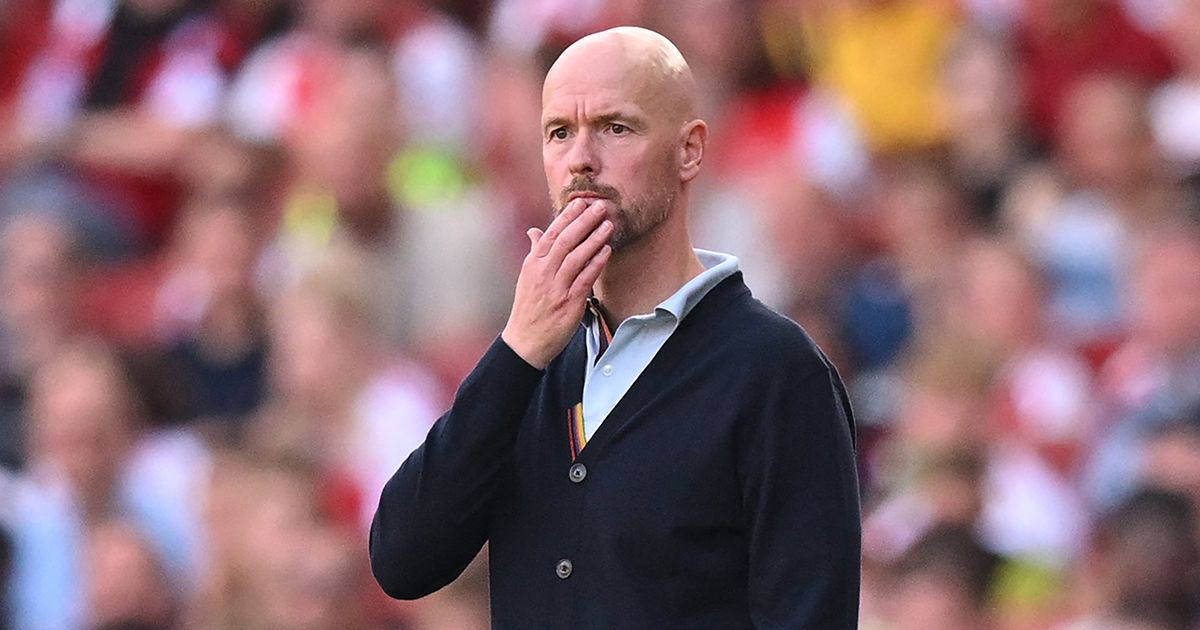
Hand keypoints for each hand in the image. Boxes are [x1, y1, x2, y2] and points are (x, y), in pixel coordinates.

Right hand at [502, 198, 612, 368]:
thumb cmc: (529, 308)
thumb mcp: (527, 277)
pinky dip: (596, 263)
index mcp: (533, 264)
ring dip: (594, 238)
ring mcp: (556, 287)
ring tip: (609, 224)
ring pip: (576, 256)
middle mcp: (543, 273)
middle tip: (600, 206)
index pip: (551, 234)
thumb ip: (534, 252)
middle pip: (565, 241)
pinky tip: (607, 251)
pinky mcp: (569, 302)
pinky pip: (585, 278)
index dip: (567, 217)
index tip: (581, 203)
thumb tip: (534, 231)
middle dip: (584, 221)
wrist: (525, 341)